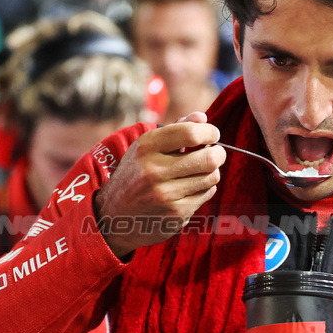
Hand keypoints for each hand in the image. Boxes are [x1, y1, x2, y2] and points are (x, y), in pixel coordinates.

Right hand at [92, 113, 225, 256]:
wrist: (113, 215)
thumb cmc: (135, 175)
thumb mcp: (146, 148)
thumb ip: (175, 129)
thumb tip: (202, 117)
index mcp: (146, 147)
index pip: (190, 133)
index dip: (209, 132)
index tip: (212, 134)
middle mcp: (154, 171)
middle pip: (209, 158)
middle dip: (218, 153)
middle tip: (216, 153)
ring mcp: (165, 195)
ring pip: (212, 177)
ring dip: (212, 171)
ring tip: (200, 170)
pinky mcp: (175, 214)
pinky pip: (207, 194)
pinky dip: (205, 188)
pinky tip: (191, 187)